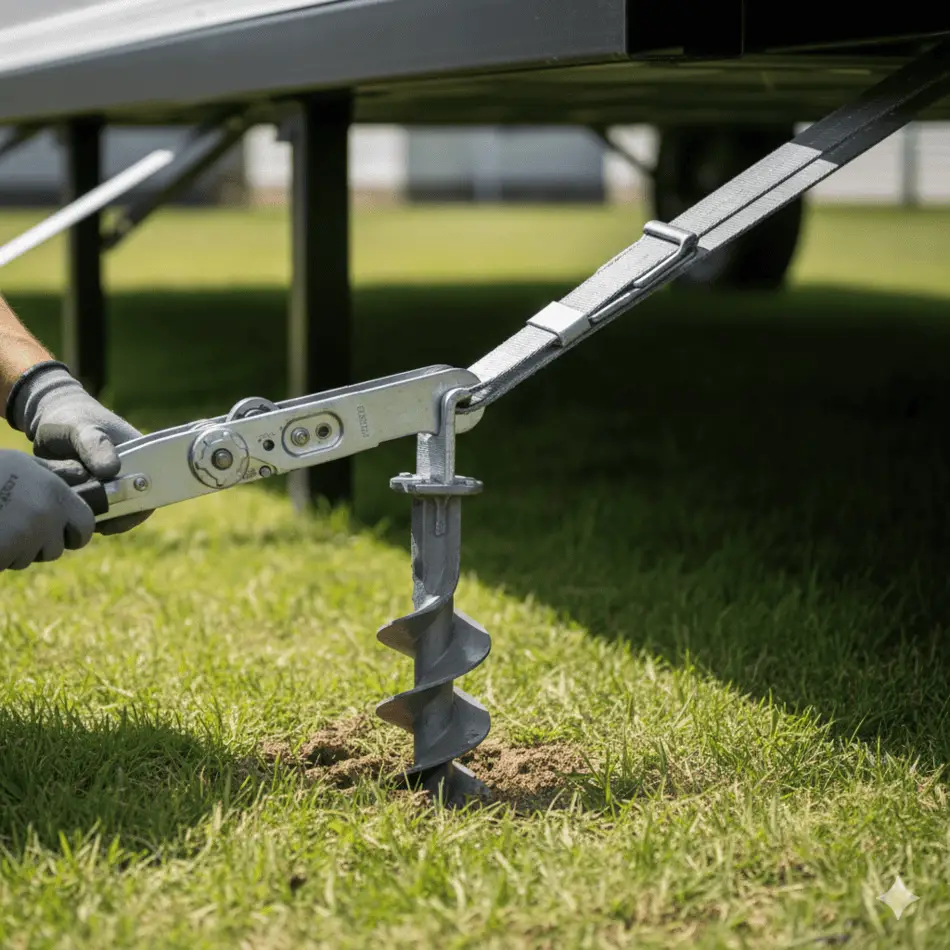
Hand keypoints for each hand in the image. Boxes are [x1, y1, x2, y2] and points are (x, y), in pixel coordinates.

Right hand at [0, 450, 95, 570]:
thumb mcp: (22, 464)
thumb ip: (54, 477)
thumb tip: (84, 480)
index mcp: (56, 493)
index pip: (86, 527)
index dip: (74, 532)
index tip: (62, 531)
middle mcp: (46, 516)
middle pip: (55, 549)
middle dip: (38, 544)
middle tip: (14, 525)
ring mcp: (24, 537)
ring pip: (28, 558)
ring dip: (14, 550)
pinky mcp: (3, 553)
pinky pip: (6, 563)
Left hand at [7, 362, 151, 535]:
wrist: (50, 418)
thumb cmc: (72, 419)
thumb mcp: (82, 428)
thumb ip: (95, 446)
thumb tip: (112, 471)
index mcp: (141, 455)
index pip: (153, 488)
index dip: (140, 505)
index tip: (117, 513)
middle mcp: (133, 472)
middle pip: (136, 505)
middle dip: (117, 516)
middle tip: (96, 520)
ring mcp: (115, 484)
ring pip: (116, 512)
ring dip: (101, 517)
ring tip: (82, 513)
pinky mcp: (96, 492)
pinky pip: (98, 512)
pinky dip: (87, 514)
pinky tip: (75, 510)